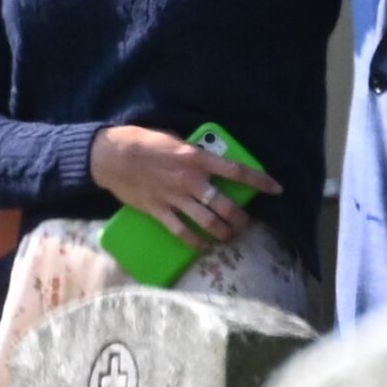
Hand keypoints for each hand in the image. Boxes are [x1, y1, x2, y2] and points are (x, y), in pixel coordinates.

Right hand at [89, 126, 281, 251]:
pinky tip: (204, 246)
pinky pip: (182, 232)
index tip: (277, 189)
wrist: (110, 156)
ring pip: (208, 222)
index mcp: (197, 159)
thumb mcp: (175, 139)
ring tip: (230, 236)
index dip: (259, 181)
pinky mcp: (158, 212)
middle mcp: (190, 180)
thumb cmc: (143, 141)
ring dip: (224, 233)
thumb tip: (210, 161)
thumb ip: (195, 152)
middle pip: (225, 205)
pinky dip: (196, 242)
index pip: (236, 171)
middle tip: (246, 223)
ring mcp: (174, 198)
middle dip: (241, 218)